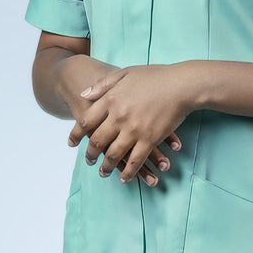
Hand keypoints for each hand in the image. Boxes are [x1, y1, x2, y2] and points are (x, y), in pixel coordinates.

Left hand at [70, 63, 199, 184]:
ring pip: (114, 155)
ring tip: (103, 172)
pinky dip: (128, 172)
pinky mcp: (150, 140)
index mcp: (110, 100)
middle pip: (97, 141)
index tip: (71, 143)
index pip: (86, 121)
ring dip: (106, 167)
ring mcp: (134, 130)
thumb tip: (83, 95)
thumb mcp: (124, 73)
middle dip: (90, 155)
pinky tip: (124, 178)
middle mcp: (118, 117)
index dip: (76, 134)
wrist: (181, 85)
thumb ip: (102, 85)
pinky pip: (135, 161)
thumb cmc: (154, 77)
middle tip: (88, 162)